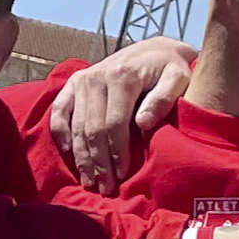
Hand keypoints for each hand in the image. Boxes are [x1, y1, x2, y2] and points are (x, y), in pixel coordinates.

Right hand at [49, 37, 194, 189]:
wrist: (154, 50)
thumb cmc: (170, 69)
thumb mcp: (178, 78)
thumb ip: (164, 99)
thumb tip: (143, 124)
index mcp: (122, 77)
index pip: (114, 123)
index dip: (116, 153)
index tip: (122, 176)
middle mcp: (97, 77)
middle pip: (92, 128)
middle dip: (98, 162)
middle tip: (105, 188)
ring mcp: (83, 79)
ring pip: (76, 125)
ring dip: (81, 156)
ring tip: (89, 180)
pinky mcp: (74, 82)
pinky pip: (60, 111)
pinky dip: (60, 134)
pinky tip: (68, 154)